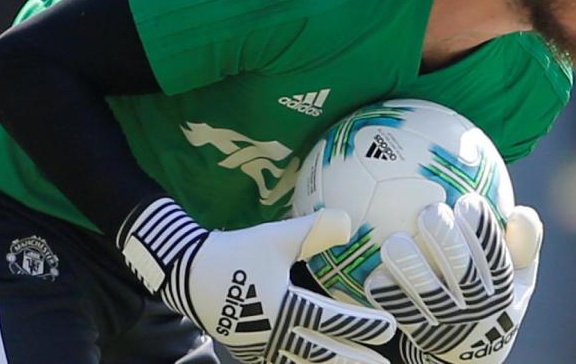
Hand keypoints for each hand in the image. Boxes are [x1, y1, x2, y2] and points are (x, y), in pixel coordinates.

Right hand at [118, 197, 396, 363]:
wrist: (186, 272)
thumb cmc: (235, 252)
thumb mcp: (276, 238)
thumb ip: (313, 232)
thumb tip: (349, 224)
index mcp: (285, 307)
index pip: (333, 320)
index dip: (362, 326)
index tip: (389, 327)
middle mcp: (275, 333)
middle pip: (322, 353)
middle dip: (353, 359)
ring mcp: (260, 346)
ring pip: (301, 363)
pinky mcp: (249, 349)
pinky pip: (281, 362)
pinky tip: (313, 363)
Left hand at [364, 194, 542, 363]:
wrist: (474, 349)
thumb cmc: (493, 290)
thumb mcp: (520, 274)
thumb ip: (524, 243)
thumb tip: (521, 212)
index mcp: (502, 288)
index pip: (496, 257)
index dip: (484, 230)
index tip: (469, 200)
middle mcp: (476, 306)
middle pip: (462, 273)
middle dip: (447, 242)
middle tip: (429, 213)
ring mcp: (448, 321)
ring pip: (429, 294)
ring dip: (411, 268)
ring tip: (394, 243)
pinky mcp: (422, 333)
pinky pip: (402, 313)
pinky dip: (388, 296)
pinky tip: (373, 275)